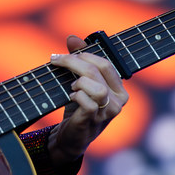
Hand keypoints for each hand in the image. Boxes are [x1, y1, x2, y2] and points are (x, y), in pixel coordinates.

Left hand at [47, 34, 128, 164]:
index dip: (83, 54)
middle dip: (73, 62)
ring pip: (97, 88)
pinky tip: (71, 98)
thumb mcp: (80, 82)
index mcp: (119, 89)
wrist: (72, 137)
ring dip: (78, 82)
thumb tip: (72, 37)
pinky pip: (88, 104)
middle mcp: (119, 101)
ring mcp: (108, 113)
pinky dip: (76, 97)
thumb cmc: (79, 108)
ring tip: (71, 87)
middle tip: (55, 60)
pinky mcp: (94, 122)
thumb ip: (79, 59)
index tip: (62, 54)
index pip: (106, 63)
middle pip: (98, 71)